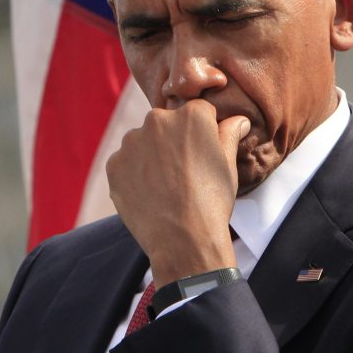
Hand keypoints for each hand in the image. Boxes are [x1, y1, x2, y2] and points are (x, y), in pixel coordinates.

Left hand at [106, 100, 250, 287]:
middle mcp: (157, 120)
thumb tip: (238, 120)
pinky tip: (149, 194)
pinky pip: (126, 163)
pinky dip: (135, 174)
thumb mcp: (228, 165)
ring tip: (166, 186)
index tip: (204, 154)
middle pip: (167, 124)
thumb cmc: (211, 201)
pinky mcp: (114, 164)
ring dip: (152, 156)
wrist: (183, 239)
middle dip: (174, 141)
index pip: (198, 112)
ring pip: (143, 142)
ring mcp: (131, 142)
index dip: (203, 133)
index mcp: (191, 115)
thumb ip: (229, 134)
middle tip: (184, 173)